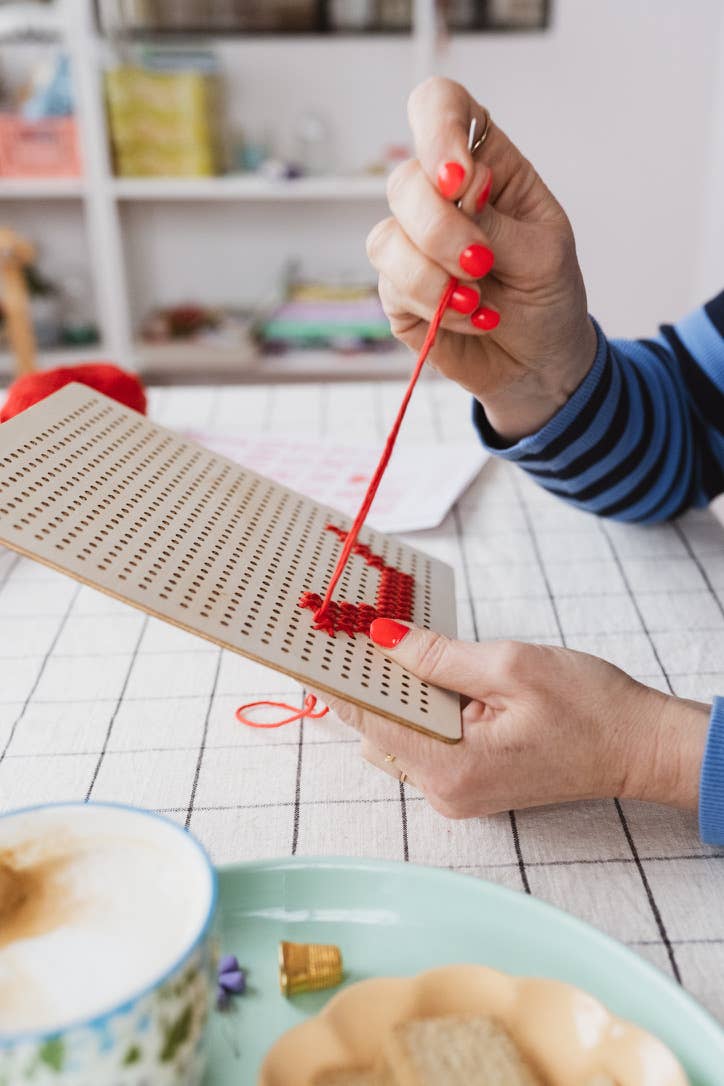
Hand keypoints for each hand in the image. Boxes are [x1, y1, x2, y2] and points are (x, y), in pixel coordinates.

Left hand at [316, 621, 709, 817]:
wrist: (640, 746)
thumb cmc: (590, 707)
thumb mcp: (511, 667)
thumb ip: (439, 656)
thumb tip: (383, 638)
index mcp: (452, 768)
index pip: (371, 721)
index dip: (340, 682)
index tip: (314, 648)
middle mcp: (446, 791)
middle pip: (377, 731)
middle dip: (369, 683)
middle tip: (361, 631)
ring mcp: (457, 793)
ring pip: (398, 738)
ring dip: (396, 696)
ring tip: (400, 648)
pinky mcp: (469, 784)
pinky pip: (424, 744)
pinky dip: (419, 711)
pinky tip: (431, 676)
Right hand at [367, 77, 598, 440]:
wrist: (540, 364)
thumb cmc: (549, 297)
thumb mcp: (543, 253)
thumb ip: (496, 221)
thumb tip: (458, 192)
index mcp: (482, 164)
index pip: (439, 108)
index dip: (437, 128)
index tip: (459, 178)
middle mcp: (439, 197)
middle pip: (406, 181)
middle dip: (442, 228)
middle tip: (482, 263)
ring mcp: (412, 243)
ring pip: (387, 237)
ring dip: (434, 274)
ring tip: (479, 298)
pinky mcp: (397, 290)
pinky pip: (391, 285)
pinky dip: (434, 305)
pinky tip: (471, 317)